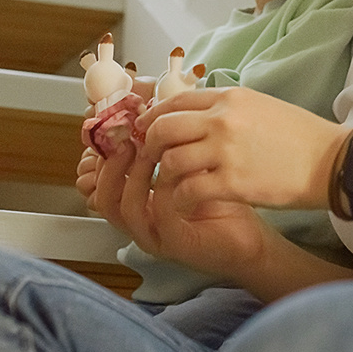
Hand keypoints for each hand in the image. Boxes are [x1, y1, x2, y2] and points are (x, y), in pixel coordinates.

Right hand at [100, 140, 271, 279]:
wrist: (250, 235)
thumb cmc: (220, 197)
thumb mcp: (189, 164)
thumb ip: (169, 146)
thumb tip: (154, 108)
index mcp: (137, 201)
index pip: (102, 181)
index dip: (102, 156)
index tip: (116, 128)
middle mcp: (139, 220)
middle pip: (103, 196)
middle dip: (110, 165)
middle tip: (125, 138)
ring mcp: (154, 235)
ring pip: (124, 208)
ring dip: (132, 176)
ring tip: (147, 152)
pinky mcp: (175, 243)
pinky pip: (159, 216)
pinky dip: (164, 191)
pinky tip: (175, 173)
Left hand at [134, 86, 342, 211]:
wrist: (332, 161)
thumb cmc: (300, 136)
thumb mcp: (261, 106)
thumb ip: (226, 109)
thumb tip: (195, 117)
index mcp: (230, 98)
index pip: (176, 101)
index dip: (153, 116)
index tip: (144, 130)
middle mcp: (223, 119)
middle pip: (164, 128)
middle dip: (150, 145)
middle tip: (151, 159)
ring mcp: (226, 151)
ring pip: (171, 160)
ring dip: (165, 175)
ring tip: (170, 184)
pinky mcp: (233, 182)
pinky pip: (189, 190)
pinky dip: (181, 198)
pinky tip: (186, 203)